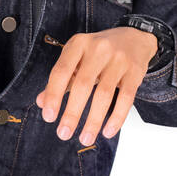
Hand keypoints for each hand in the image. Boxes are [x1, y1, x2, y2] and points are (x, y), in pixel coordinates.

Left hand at [35, 27, 158, 144]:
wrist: (134, 37)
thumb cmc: (99, 51)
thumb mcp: (77, 57)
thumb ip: (61, 79)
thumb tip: (41, 102)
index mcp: (78, 44)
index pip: (61, 71)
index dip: (53, 95)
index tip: (49, 117)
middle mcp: (98, 49)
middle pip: (83, 85)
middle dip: (72, 113)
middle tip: (64, 134)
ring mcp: (118, 59)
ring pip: (104, 94)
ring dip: (93, 120)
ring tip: (85, 138)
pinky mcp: (135, 71)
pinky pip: (126, 98)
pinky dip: (116, 118)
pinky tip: (107, 131)